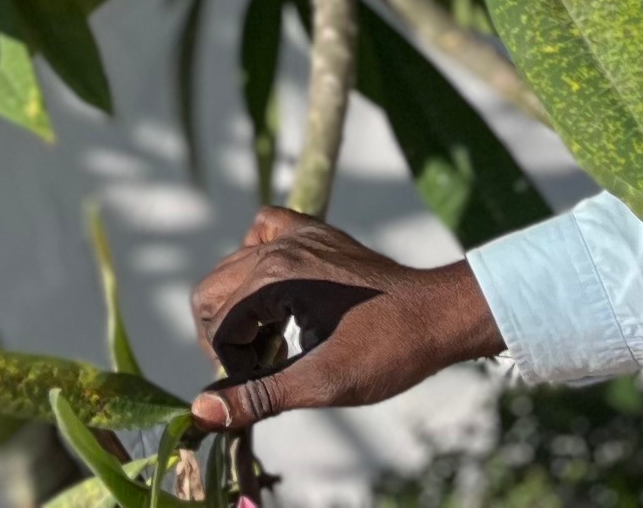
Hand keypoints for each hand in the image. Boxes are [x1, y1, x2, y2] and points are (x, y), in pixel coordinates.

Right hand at [184, 207, 501, 430]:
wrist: (440, 315)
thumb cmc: (389, 351)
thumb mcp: (322, 382)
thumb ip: (259, 395)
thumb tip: (202, 410)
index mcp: (277, 277)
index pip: (217, 325)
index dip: (230, 367)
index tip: (262, 386)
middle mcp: (280, 244)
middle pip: (211, 291)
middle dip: (224, 337)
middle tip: (260, 367)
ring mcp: (297, 232)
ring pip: (231, 266)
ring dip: (238, 309)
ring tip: (274, 341)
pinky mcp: (313, 232)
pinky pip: (262, 233)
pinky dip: (257, 265)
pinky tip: (277, 295)